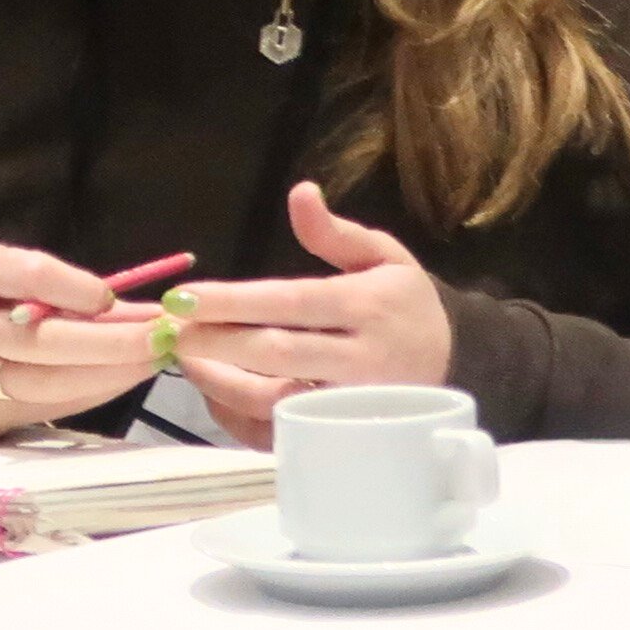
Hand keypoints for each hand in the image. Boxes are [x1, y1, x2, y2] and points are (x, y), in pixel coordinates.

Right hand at [0, 244, 165, 441]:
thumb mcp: (5, 283)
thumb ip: (68, 290)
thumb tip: (148, 309)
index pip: (19, 273)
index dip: (69, 286)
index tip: (112, 297)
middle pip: (39, 337)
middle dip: (108, 339)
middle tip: (161, 335)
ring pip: (47, 379)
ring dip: (110, 371)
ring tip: (155, 359)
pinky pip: (49, 404)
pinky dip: (93, 392)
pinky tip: (127, 380)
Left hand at [165, 182, 455, 450]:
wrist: (458, 368)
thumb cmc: (405, 306)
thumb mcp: (385, 256)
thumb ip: (336, 232)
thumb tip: (299, 192)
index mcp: (368, 306)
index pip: (292, 302)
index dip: (235, 301)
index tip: (185, 295)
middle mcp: (360, 359)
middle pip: (277, 354)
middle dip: (217, 342)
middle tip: (171, 330)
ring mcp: (349, 407)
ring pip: (274, 402)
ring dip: (220, 383)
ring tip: (185, 358)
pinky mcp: (338, 438)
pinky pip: (280, 435)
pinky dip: (239, 417)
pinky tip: (215, 389)